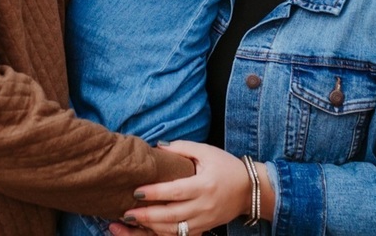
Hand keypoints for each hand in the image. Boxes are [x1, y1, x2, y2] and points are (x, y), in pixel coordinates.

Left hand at [117, 141, 250, 235]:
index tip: (136, 191)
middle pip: (171, 216)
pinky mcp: (204, 229)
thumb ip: (182, 148)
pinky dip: (163, 235)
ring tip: (131, 223)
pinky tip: (147, 230)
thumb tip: (158, 147)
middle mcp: (204, 207)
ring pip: (174, 230)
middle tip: (126, 213)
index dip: (155, 193)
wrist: (249, 189)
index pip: (175, 192)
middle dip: (147, 216)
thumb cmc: (226, 166)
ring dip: (151, 228)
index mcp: (204, 185)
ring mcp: (204, 221)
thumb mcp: (206, 151)